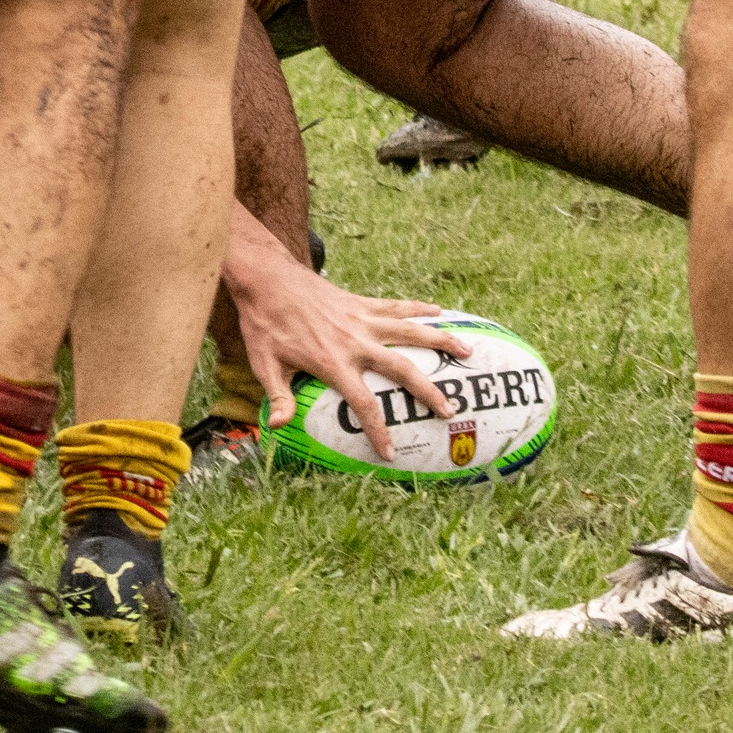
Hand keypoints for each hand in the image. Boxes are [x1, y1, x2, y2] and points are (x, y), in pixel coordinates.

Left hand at [229, 254, 470, 460]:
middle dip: (428, 392)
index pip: (363, 404)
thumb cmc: (264, 324)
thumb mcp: (264, 364)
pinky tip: (440, 312)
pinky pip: (397, 306)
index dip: (379, 431)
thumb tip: (278, 427)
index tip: (391, 452)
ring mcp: (362, 319)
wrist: (267, 280)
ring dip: (442, 341)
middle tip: (450, 410)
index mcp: (332, 363)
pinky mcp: (362, 302)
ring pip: (412, 331)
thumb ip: (278, 397)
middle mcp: (355, 342)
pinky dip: (420, 309)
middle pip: (402, 370)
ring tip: (469, 352)